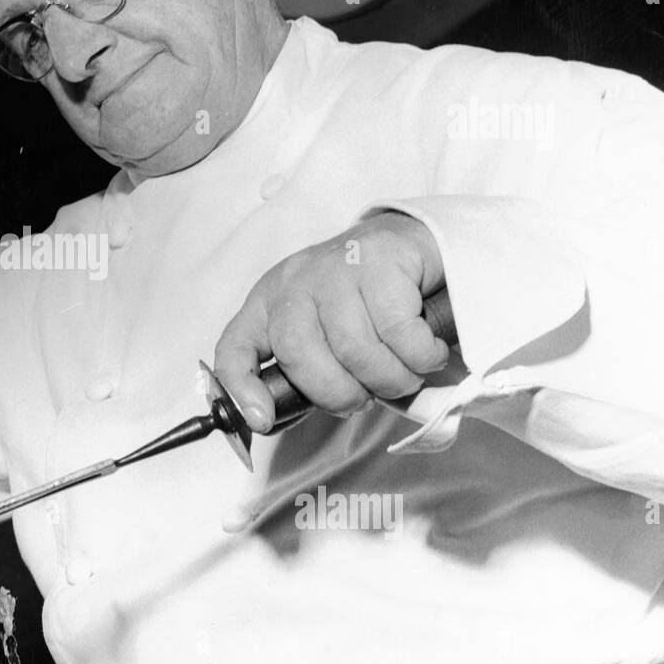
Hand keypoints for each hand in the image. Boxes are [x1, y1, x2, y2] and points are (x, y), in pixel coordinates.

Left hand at [214, 213, 449, 431]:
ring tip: (406, 373)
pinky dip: (421, 356)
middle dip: (338, 393)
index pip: (234, 346)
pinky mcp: (380, 260)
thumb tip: (275, 420)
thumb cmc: (369, 304)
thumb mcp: (325, 334)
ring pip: (353, 348)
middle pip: (297, 353)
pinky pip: (398, 332)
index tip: (262, 419)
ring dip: (389, 379)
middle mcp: (295, 282)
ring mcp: (335, 267)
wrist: (417, 243)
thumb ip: (306, 372)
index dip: (240, 386)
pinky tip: (429, 350)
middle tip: (368, 397)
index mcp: (270, 303)